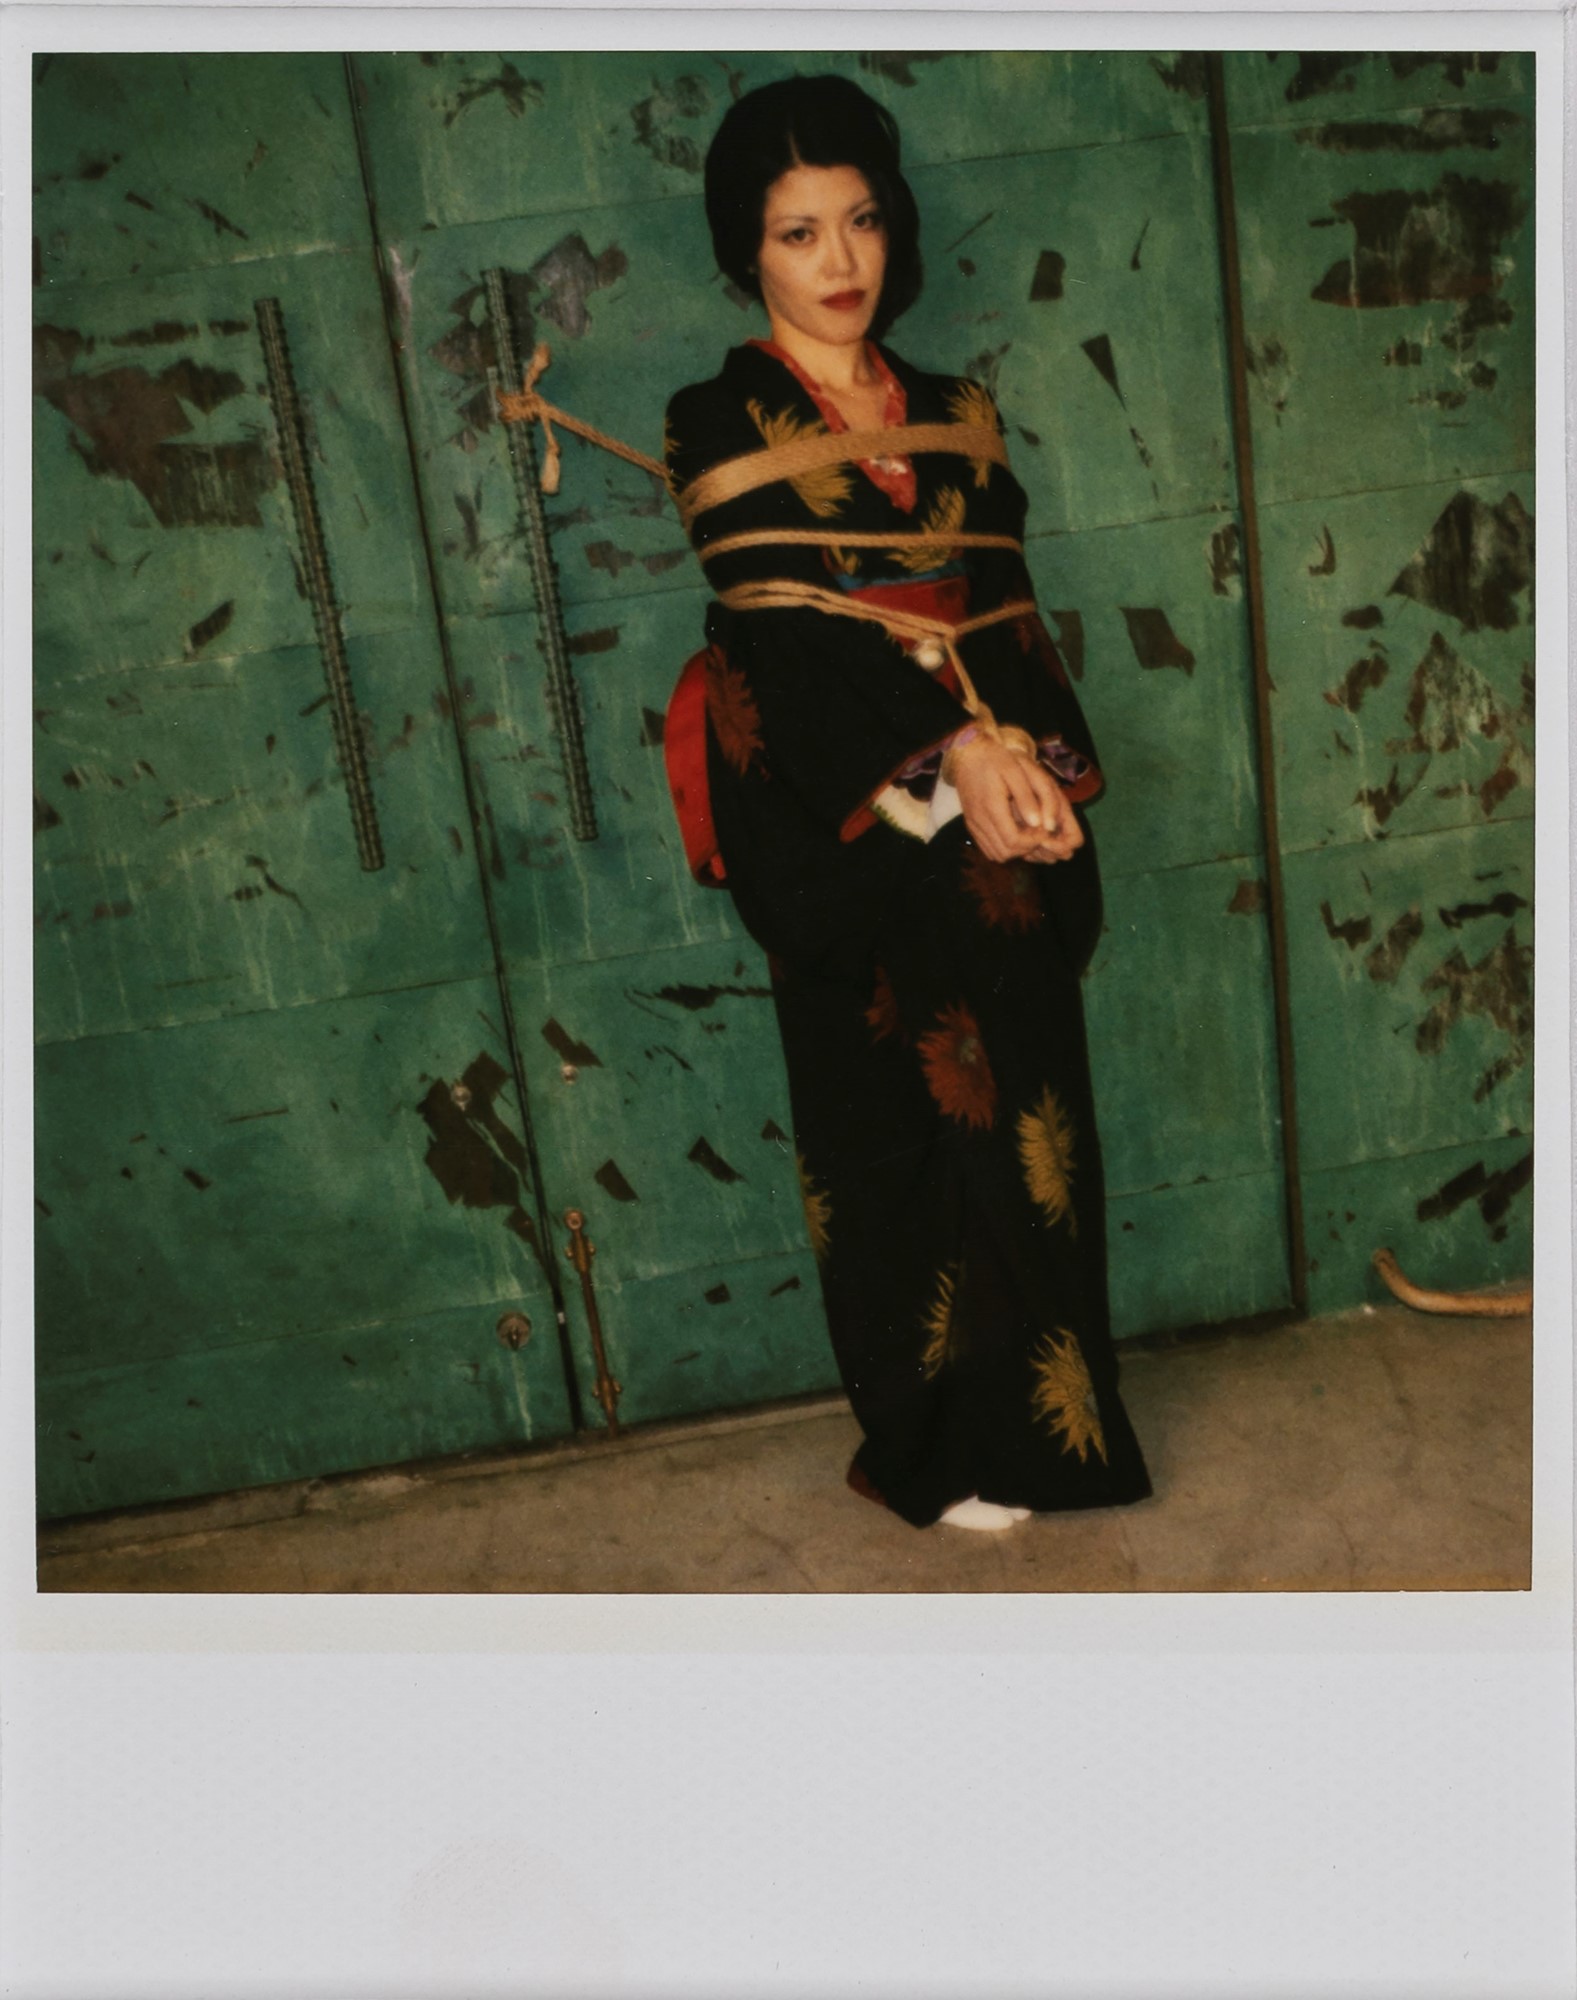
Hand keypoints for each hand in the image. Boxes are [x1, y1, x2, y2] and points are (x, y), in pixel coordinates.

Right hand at [951, 735, 1083, 864]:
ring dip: (1015, 849)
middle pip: (1005, 852)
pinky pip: (988, 848)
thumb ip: (1027, 797)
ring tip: (1027, 832)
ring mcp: (973, 825)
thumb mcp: (1015, 771)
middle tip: (1037, 831)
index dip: (1032, 841)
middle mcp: (979, 820)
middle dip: (1026, 847)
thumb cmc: (995, 759)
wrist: (968, 755)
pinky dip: (1003, 847)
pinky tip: (1014, 832)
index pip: (1013, 841)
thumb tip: (1039, 823)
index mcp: (992, 806)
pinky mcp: (971, 825)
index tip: (1043, 829)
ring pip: (996, 854)